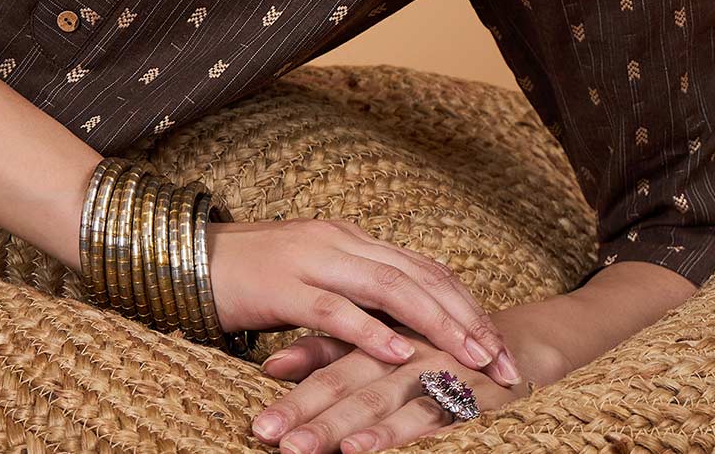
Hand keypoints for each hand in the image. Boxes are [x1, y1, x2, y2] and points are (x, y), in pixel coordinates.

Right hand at [205, 216, 522, 386]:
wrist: (187, 258)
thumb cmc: (249, 279)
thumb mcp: (311, 282)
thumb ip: (352, 296)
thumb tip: (399, 329)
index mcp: (350, 238)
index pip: (424, 268)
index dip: (466, 304)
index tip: (501, 343)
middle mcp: (340, 240)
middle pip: (420, 275)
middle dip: (468, 318)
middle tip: (504, 359)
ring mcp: (313, 259)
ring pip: (390, 286)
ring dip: (437, 323)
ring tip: (472, 356)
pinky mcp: (283, 285)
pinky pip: (335, 308)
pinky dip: (373, 330)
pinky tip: (401, 353)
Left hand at [248, 326, 533, 453]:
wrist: (516, 343)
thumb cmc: (435, 348)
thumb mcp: (380, 347)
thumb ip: (328, 352)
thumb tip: (271, 366)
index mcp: (377, 332)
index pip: (327, 362)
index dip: (292, 394)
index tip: (257, 427)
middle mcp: (401, 348)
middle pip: (346, 379)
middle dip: (305, 413)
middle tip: (265, 436)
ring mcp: (432, 367)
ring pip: (377, 397)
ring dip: (337, 425)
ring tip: (300, 449)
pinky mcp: (463, 390)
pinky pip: (423, 413)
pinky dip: (391, 431)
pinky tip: (362, 447)